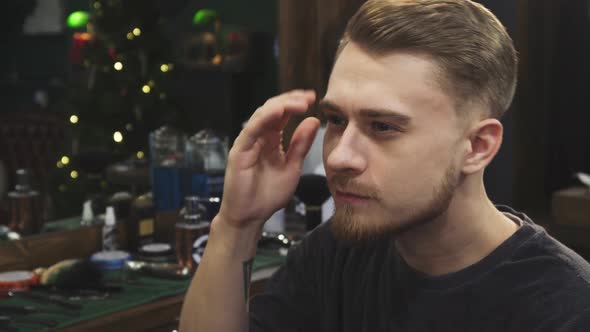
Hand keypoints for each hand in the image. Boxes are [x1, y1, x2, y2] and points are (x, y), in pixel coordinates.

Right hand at [217, 90, 319, 229]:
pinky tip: (279, 112)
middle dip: (291, 100)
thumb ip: (301, 145)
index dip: (297, 103)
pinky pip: (252, 129)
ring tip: (300, 103)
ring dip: (281, 105)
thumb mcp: (292, 167)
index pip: (283, 114)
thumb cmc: (267, 195)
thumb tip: (313, 121)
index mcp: (271, 139)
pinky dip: (265, 118)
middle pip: (273, 109)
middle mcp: (259, 137)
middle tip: (309, 96)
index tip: (314, 98)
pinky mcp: (240, 151)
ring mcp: (248, 142)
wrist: (250, 217)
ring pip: (263, 115)